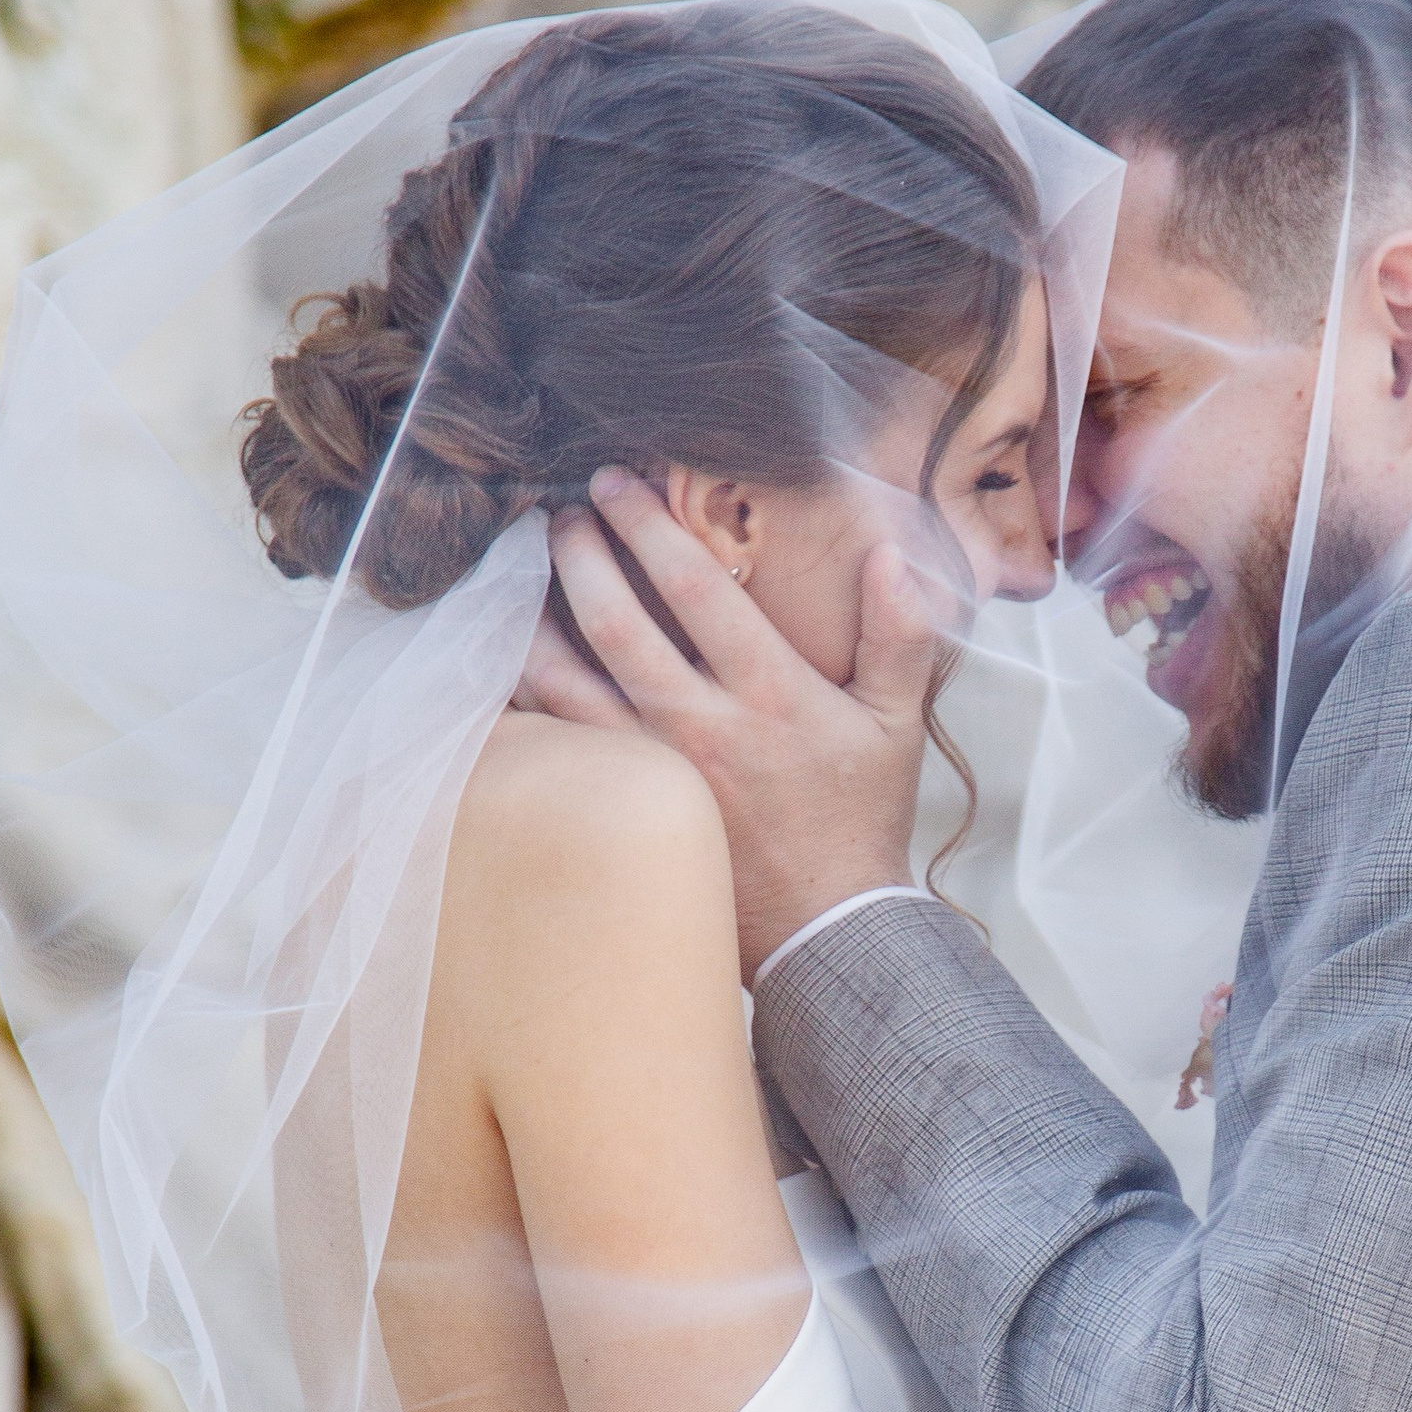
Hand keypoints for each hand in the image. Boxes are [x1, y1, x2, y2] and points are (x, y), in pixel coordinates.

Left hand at [520, 470, 935, 979]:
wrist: (829, 928)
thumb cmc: (858, 822)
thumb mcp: (898, 725)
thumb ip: (900, 636)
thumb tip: (891, 554)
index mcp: (768, 692)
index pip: (693, 587)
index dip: (647, 525)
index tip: (616, 483)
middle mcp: (699, 726)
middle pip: (614, 622)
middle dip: (580, 555)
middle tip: (562, 518)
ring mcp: (652, 771)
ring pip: (565, 683)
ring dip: (536, 619)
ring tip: (522, 577)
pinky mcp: (626, 809)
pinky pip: (555, 746)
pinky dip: (524, 700)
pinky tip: (511, 663)